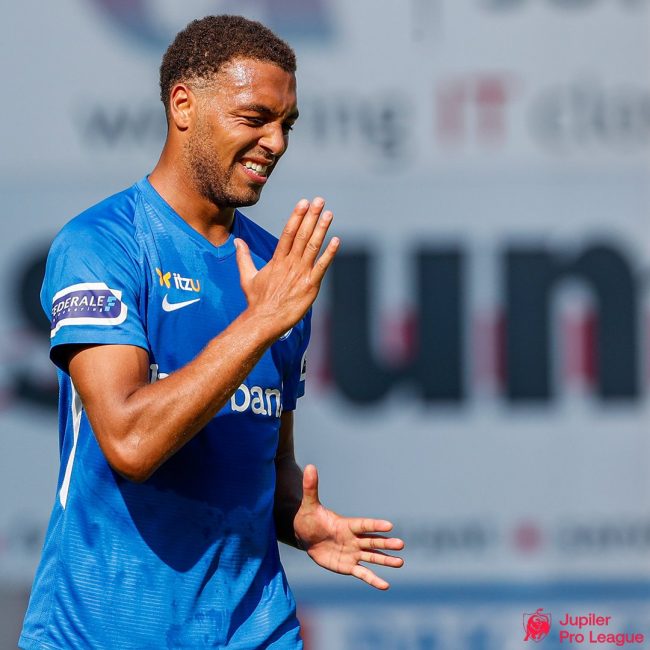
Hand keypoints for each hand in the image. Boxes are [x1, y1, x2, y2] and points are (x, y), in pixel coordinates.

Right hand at [235, 198, 338, 338]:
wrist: (264, 320)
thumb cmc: (256, 301)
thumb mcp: (246, 277)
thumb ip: (243, 257)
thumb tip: (236, 241)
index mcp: (277, 260)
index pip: (288, 233)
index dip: (297, 216)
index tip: (303, 202)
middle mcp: (289, 263)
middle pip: (302, 235)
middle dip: (311, 216)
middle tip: (319, 200)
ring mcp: (300, 274)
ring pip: (313, 247)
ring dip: (321, 229)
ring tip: (328, 213)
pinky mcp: (310, 286)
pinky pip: (322, 267)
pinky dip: (329, 254)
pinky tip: (337, 241)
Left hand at [293, 465, 404, 589]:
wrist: (306, 536)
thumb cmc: (309, 519)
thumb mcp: (309, 504)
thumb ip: (311, 487)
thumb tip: (309, 466)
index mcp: (346, 524)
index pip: (363, 524)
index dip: (375, 524)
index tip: (389, 525)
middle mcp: (353, 539)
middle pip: (372, 541)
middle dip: (385, 543)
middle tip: (401, 544)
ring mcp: (353, 553)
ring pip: (372, 557)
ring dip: (386, 560)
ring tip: (400, 562)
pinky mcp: (349, 566)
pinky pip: (363, 574)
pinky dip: (373, 580)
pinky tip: (386, 586)